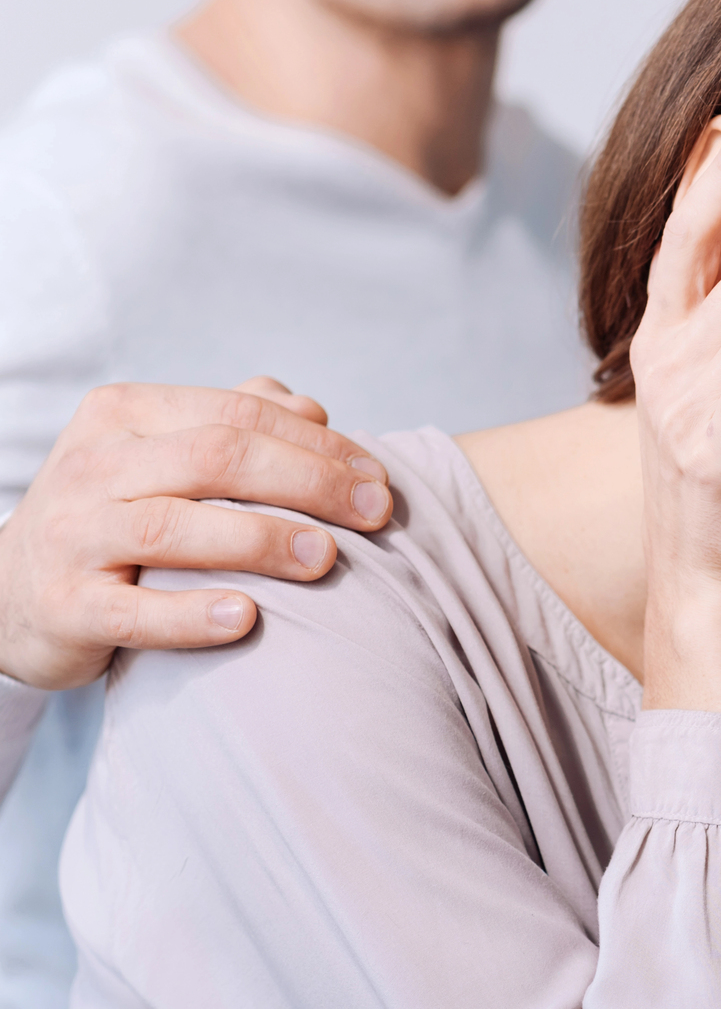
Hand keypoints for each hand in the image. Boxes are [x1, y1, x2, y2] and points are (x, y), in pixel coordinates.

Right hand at [0, 378, 393, 688]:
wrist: (11, 592)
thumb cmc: (117, 513)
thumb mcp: (162, 453)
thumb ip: (235, 422)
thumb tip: (313, 408)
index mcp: (125, 414)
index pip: (238, 413)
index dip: (318, 442)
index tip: (377, 476)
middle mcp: (94, 466)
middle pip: (218, 458)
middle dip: (310, 482)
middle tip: (375, 513)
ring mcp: (74, 536)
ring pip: (177, 527)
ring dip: (263, 540)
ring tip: (328, 558)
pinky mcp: (65, 608)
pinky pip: (134, 611)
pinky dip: (193, 615)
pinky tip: (249, 619)